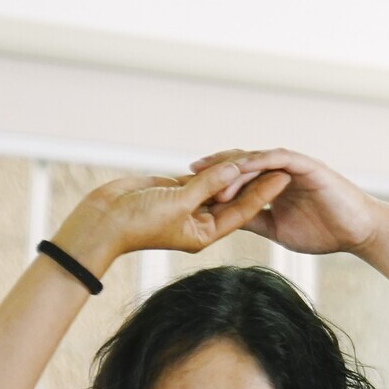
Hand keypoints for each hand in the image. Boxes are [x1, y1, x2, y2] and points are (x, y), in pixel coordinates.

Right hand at [46, 163, 292, 279]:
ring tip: (260, 156)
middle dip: (256, 181)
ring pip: (216, 186)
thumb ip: (206, 185)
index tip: (285, 176)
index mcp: (205, 233)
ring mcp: (187, 206)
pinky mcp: (172, 191)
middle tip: (281, 163)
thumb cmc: (137, 222)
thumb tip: (233, 169)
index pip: (242, 211)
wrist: (102, 222)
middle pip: (234, 198)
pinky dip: (211, 167)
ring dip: (235, 171)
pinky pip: (198, 178)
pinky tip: (231, 156)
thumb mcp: (177, 202)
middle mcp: (200, 221)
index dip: (264, 192)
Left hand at [188, 148, 388, 256]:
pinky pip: (277, 158)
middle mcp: (279, 171)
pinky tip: (241, 167)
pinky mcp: (305, 165)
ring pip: (254, 159)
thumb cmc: (325, 232)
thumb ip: (255, 220)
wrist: (358, 232)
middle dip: (214, 167)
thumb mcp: (278, 229)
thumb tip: (226, 221)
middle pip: (240, 162)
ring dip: (231, 165)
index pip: (237, 178)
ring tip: (209, 174)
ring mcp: (291, 166)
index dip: (214, 182)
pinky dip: (258, 161)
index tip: (190, 188)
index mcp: (272, 185)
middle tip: (189, 174)